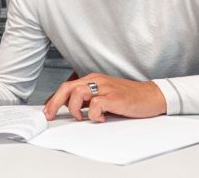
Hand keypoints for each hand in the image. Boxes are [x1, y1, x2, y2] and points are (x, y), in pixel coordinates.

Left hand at [43, 73, 166, 121]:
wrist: (151, 96)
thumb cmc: (127, 97)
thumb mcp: (103, 95)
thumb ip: (87, 99)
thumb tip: (68, 107)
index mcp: (92, 79)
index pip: (67, 86)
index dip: (53, 99)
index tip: (47, 110)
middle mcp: (96, 81)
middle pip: (67, 87)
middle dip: (54, 102)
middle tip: (50, 115)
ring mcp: (105, 88)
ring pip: (77, 93)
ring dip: (75, 109)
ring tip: (82, 117)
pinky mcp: (114, 97)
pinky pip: (95, 104)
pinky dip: (93, 114)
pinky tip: (100, 118)